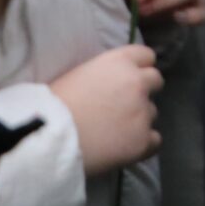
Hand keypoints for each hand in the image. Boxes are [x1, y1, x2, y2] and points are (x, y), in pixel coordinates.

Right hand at [48, 45, 162, 174]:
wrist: (48, 138)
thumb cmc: (53, 105)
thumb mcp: (79, 75)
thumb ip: (104, 76)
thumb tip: (110, 87)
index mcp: (119, 61)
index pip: (146, 56)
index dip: (138, 68)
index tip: (129, 80)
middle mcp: (137, 82)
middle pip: (156, 82)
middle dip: (143, 92)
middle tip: (123, 107)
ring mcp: (143, 112)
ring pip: (152, 113)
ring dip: (139, 119)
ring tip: (115, 132)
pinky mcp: (143, 141)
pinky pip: (154, 141)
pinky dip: (142, 145)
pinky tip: (124, 149)